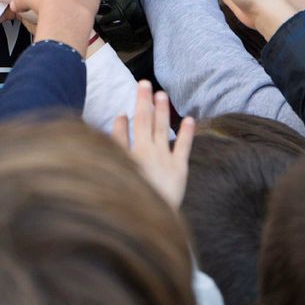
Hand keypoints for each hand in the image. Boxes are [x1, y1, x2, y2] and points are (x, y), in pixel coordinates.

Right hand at [112, 81, 194, 208]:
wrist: (147, 220)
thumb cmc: (129, 198)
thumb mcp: (117, 171)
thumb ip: (116, 143)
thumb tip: (119, 119)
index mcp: (129, 154)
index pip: (124, 130)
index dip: (123, 120)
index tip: (123, 112)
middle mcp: (146, 152)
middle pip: (144, 121)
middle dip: (143, 101)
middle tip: (144, 83)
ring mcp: (164, 159)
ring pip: (162, 128)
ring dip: (162, 111)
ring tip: (162, 95)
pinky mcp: (179, 169)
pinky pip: (183, 146)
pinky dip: (186, 132)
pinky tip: (189, 119)